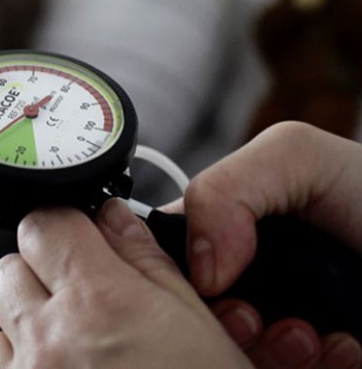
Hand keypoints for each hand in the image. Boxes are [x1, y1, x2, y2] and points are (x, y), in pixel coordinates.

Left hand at [0, 199, 250, 367]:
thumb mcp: (199, 328)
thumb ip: (147, 262)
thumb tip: (114, 218)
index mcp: (100, 303)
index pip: (44, 223)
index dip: (63, 227)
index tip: (78, 239)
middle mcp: (49, 339)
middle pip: (8, 269)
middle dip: (39, 275)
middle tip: (78, 298)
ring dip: (23, 328)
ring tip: (70, 349)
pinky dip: (16, 368)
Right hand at [180, 122, 361, 368]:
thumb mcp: (295, 155)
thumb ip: (223, 186)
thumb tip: (197, 265)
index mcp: (219, 232)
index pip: (164, 259)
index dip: (173, 276)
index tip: (209, 284)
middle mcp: (242, 281)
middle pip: (195, 317)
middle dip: (223, 322)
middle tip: (258, 318)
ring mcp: (278, 328)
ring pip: (234, 356)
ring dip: (265, 353)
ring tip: (309, 336)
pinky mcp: (312, 361)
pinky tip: (340, 349)